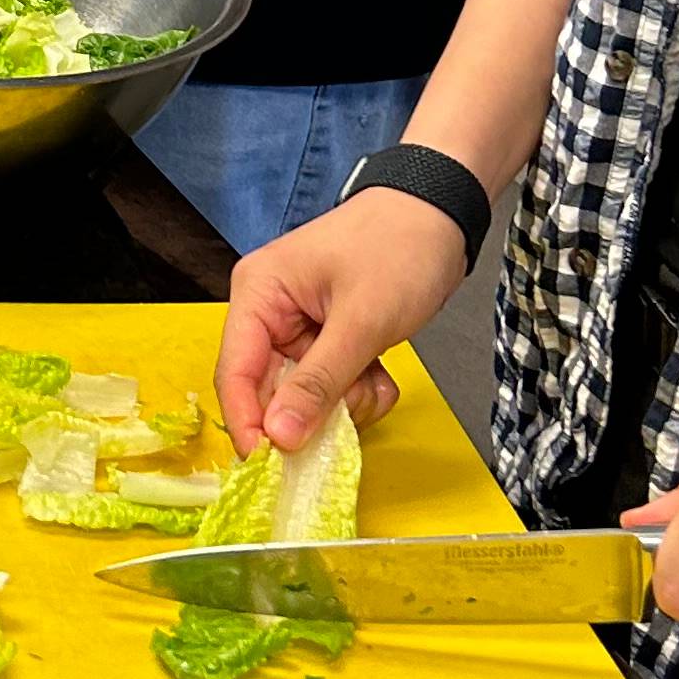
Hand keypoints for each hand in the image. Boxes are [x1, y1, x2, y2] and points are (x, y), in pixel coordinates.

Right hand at [217, 191, 466, 449]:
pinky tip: (381, 374)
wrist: (444, 212)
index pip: (234, 372)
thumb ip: (318, 382)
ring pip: (304, 395)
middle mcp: (268, 312)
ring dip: (343, 401)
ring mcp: (299, 326)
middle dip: (312, 410)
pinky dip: (357, 390)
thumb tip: (278, 438)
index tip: (271, 467)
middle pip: (269, 390)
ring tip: (376, 380)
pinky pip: (330, 385)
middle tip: (350, 415)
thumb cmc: (398, 250)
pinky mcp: (328, 337)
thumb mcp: (361, 322)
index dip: (248, 423)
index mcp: (258, 295)